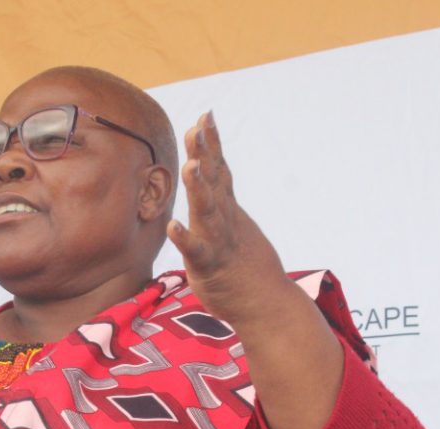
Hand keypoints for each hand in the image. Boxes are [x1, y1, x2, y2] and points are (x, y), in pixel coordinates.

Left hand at [167, 112, 293, 329]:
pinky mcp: (209, 266)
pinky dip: (184, 238)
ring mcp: (218, 242)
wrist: (266, 303)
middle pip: (213, 182)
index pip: (219, 171)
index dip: (212, 144)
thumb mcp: (234, 228)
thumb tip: (212, 182)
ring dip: (199, 189)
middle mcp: (224, 220)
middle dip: (205, 154)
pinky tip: (173, 225)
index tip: (206, 115)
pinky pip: (196, 251)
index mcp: (228, 210)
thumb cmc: (245, 268)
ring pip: (207, 212)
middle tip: (198, 126)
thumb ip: (221, 205)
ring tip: (190, 166)